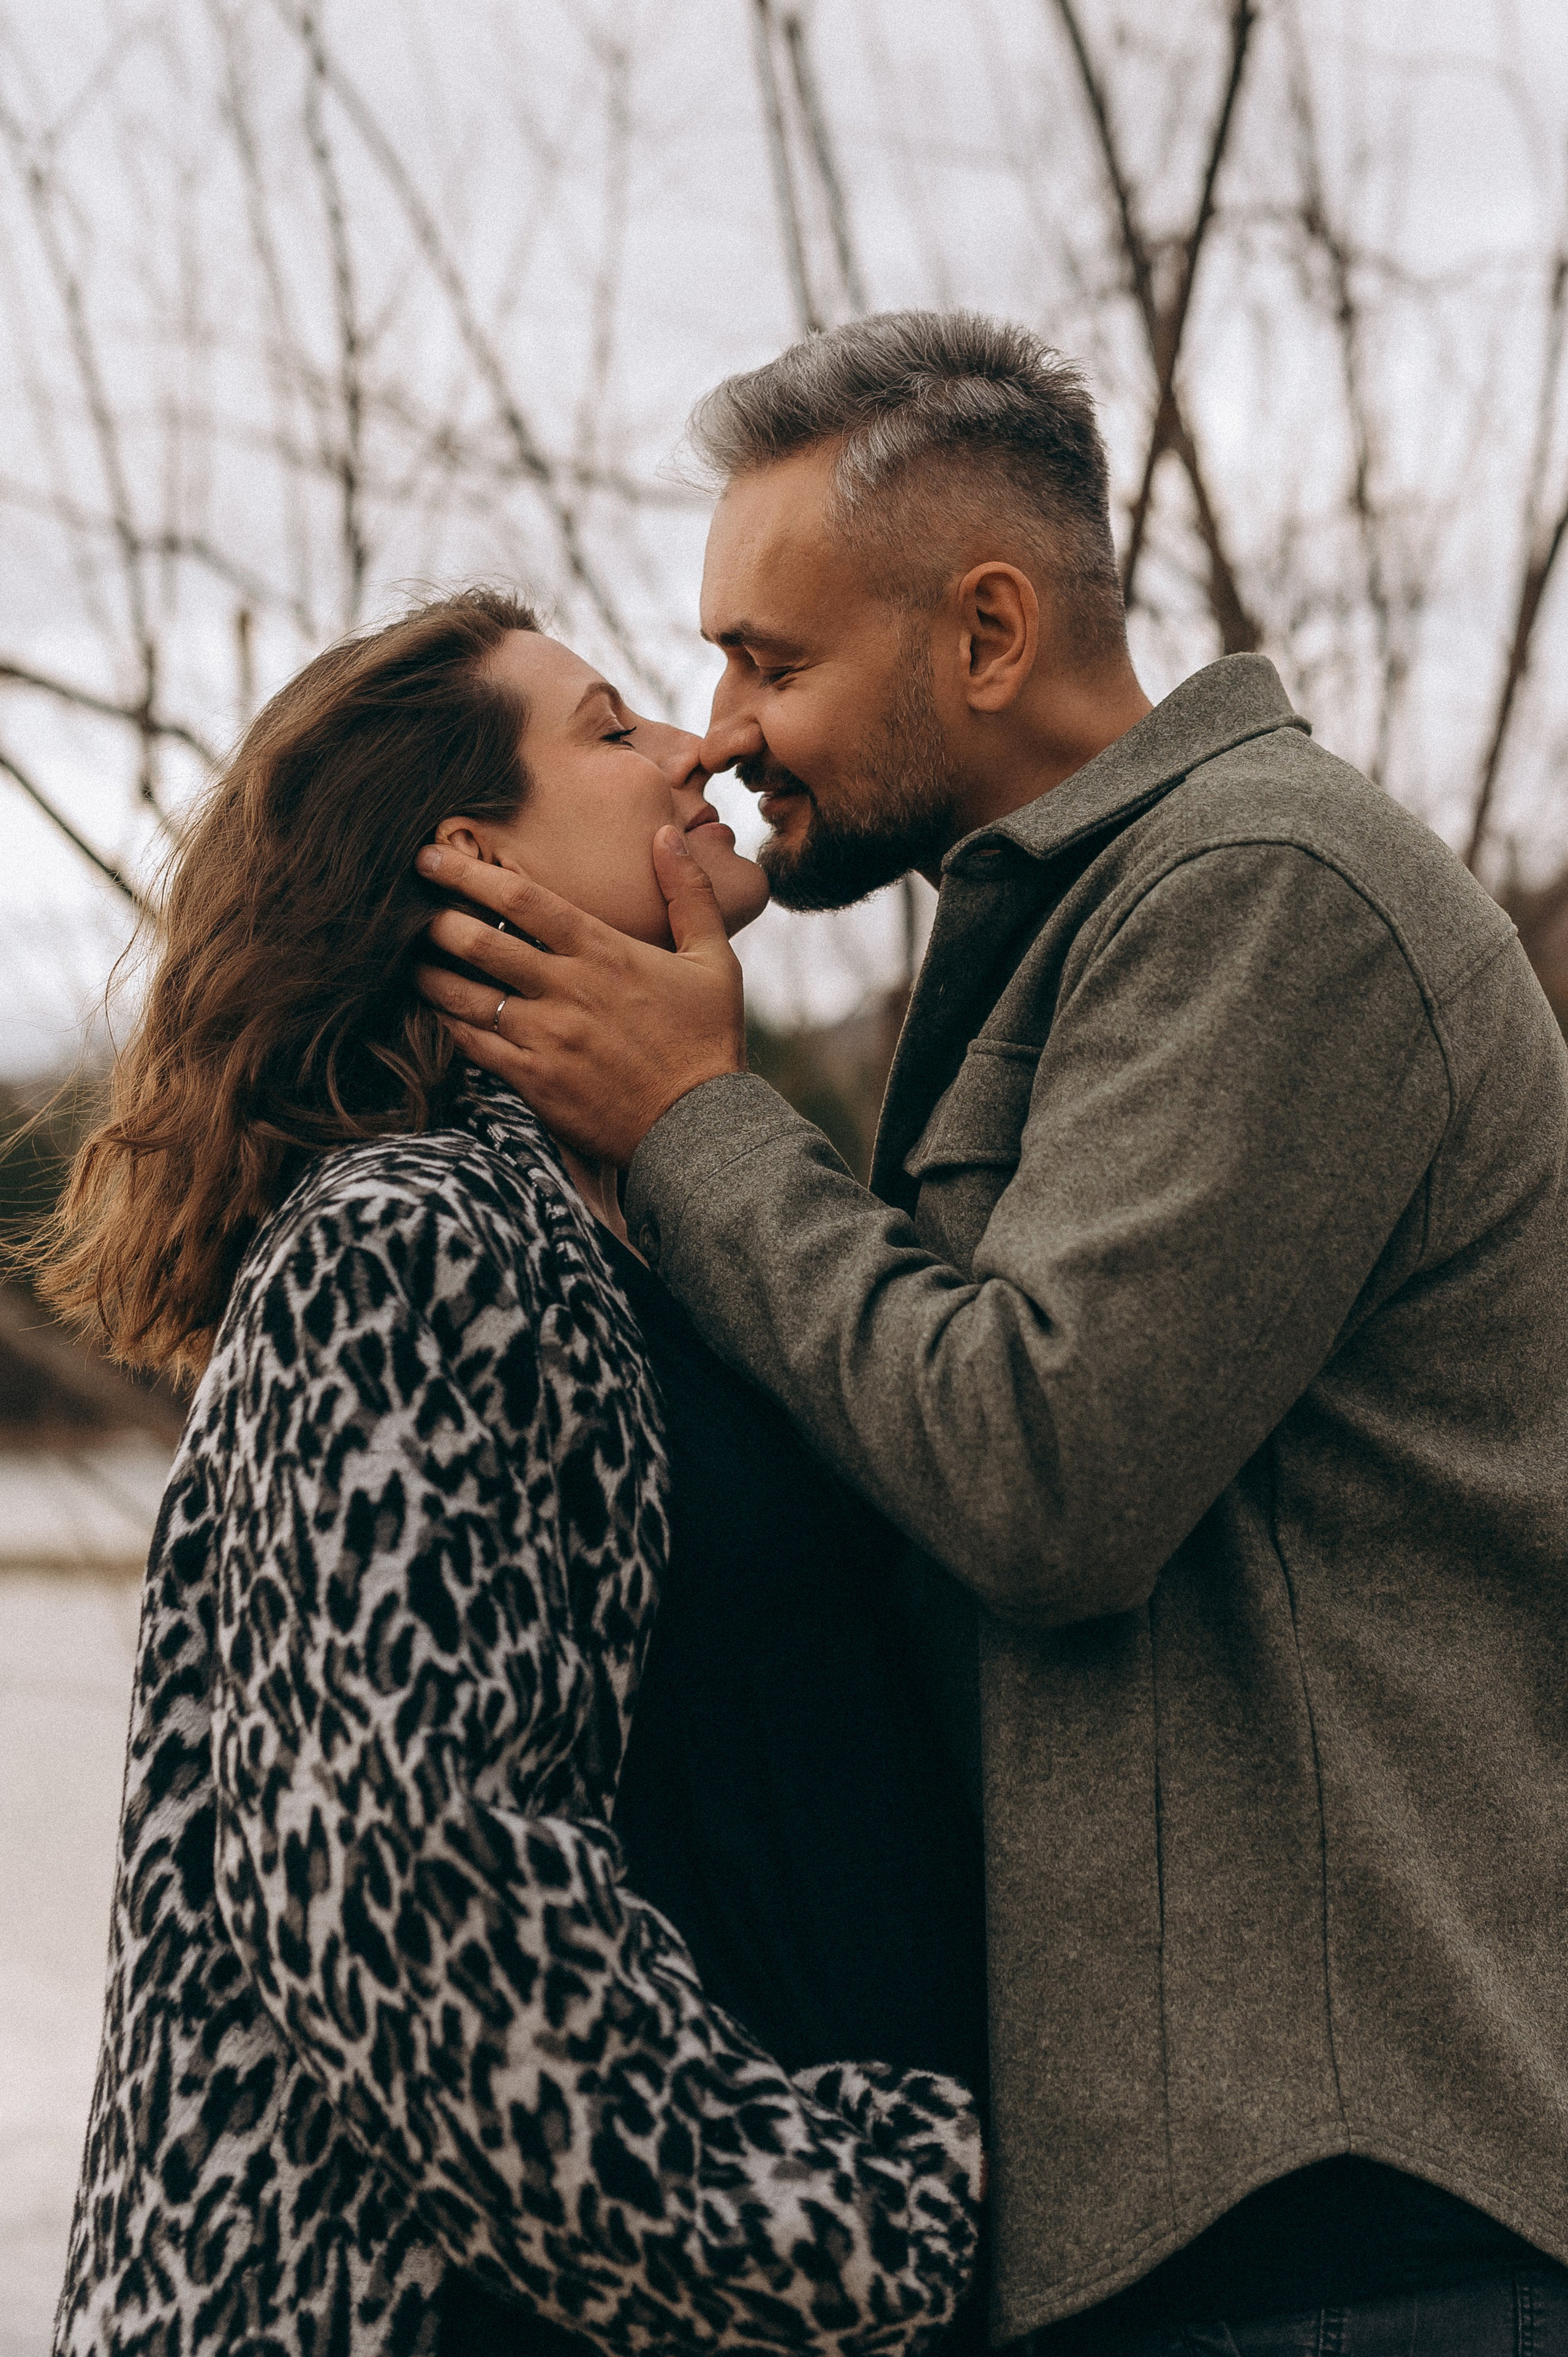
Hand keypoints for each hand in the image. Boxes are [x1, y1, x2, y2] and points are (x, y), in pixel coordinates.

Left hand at [414, 827, 745, 1165]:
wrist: (702, 1128)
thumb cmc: (708, 1040)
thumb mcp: (714, 959)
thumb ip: (689, 893)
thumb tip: (669, 833)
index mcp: (605, 952)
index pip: (522, 900)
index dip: (468, 873)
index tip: (430, 856)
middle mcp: (568, 990)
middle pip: (480, 942)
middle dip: (434, 918)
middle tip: (403, 906)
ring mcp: (547, 1037)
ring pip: (465, 995)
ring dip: (428, 972)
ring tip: (405, 958)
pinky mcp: (535, 1081)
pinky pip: (474, 1045)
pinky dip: (447, 1023)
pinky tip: (432, 1011)